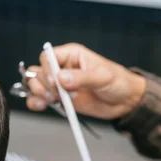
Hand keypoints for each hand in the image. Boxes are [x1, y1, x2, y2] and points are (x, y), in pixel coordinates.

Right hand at [26, 43, 145, 119]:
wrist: (125, 101)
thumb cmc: (118, 82)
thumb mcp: (103, 77)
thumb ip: (82, 77)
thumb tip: (61, 78)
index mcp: (71, 55)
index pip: (48, 57)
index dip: (48, 70)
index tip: (56, 82)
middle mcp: (62, 68)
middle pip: (39, 71)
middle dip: (44, 84)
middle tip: (57, 94)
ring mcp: (60, 84)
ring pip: (36, 84)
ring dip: (38, 93)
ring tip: (52, 100)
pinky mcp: (60, 98)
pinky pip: (40, 98)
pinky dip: (36, 102)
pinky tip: (42, 105)